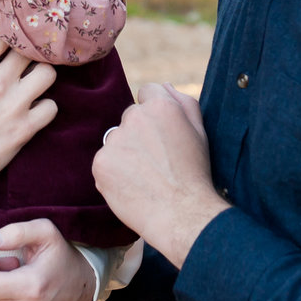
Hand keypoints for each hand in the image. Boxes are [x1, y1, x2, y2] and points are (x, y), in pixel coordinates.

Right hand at [0, 31, 56, 198]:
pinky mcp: (25, 128)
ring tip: (35, 82)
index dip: (6, 34)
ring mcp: (14, 105)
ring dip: (43, 75)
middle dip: (29, 52)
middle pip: (28, 49)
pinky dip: (46, 108)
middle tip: (28, 59)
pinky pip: (51, 107)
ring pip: (47, 73)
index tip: (8, 40)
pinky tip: (36, 111)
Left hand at [92, 83, 227, 267]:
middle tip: (157, 161)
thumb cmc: (195, 174)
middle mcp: (134, 117)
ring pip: (116, 141)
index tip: (161, 134)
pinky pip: (105, 162)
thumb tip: (163, 85)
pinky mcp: (100, 163)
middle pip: (131, 118)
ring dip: (126, 153)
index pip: (147, 92)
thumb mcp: (200, 132)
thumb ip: (183, 102)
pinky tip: (133, 186)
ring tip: (146, 177)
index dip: (155, 114)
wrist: (181, 215)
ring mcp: (114, 140)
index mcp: (160, 106)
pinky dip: (115, 173)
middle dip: (140, 134)